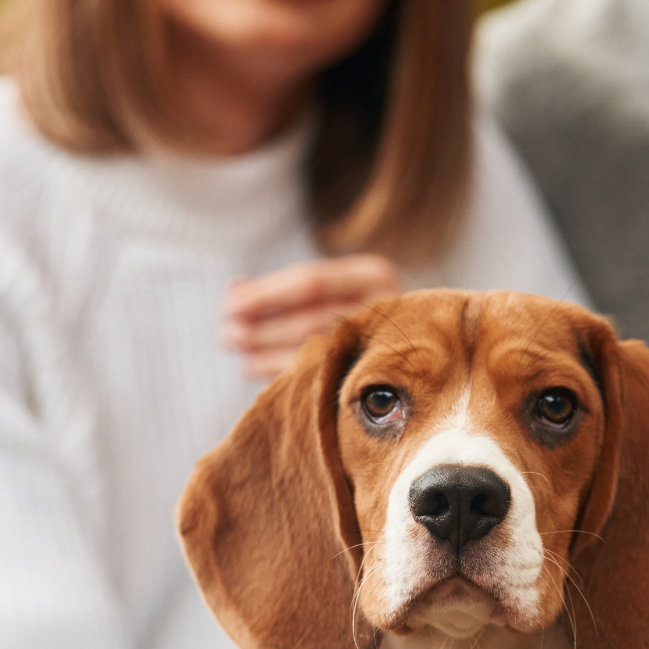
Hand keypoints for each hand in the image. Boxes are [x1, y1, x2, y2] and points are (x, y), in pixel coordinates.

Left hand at [222, 255, 400, 379]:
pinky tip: (257, 369)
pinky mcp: (377, 375)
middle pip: (311, 318)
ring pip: (317, 349)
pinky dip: (284, 370)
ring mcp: (386, 343)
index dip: (266, 293)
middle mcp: (387, 306)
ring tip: (239, 352)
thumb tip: (232, 289)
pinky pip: (322, 374)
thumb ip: (283, 289)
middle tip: (227, 334)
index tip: (229, 304)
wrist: (421, 347)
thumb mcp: (329, 288)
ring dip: (269, 351)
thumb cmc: (357, 309)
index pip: (312, 282)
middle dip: (263, 327)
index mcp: (375, 273)